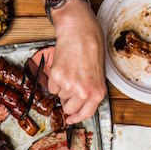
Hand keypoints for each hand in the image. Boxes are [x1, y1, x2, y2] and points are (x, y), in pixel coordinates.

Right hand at [48, 0, 106, 123]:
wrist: (80, 30)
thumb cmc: (92, 46)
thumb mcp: (98, 73)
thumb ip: (91, 89)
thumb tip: (77, 102)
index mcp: (97, 92)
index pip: (86, 113)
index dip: (76, 117)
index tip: (70, 119)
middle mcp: (84, 92)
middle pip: (69, 107)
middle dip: (67, 100)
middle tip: (69, 86)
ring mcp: (69, 86)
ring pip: (59, 96)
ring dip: (61, 86)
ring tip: (69, 70)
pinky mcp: (57, 77)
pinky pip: (51, 86)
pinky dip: (54, 79)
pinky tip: (62, 67)